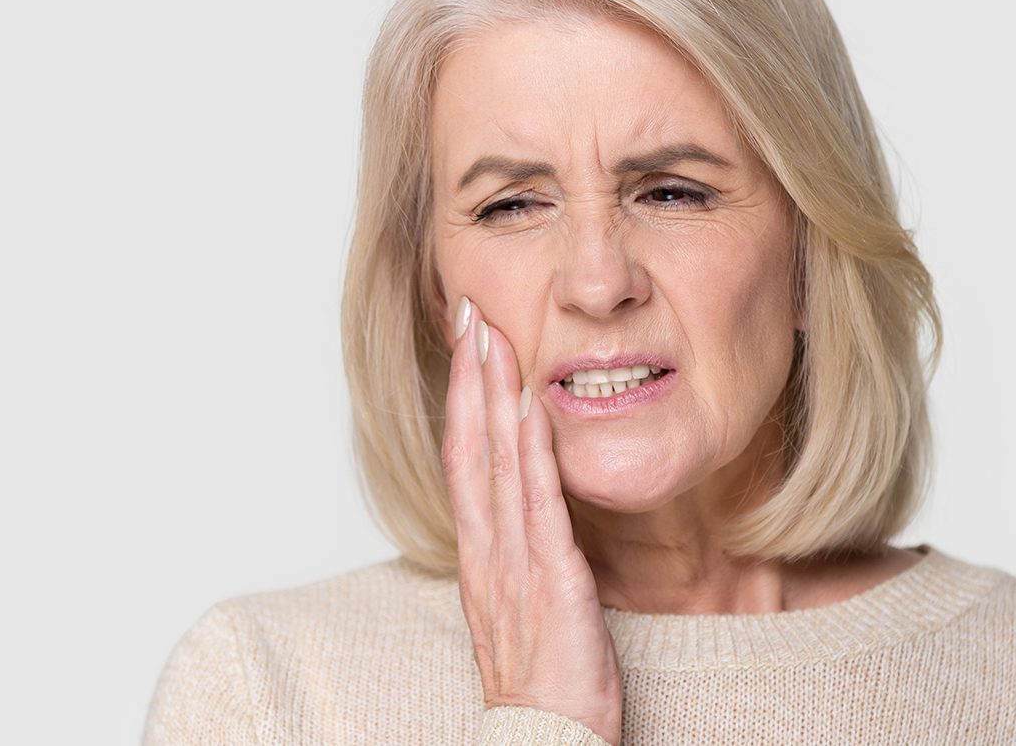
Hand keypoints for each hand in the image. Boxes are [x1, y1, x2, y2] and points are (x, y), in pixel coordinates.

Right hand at [442, 296, 622, 743]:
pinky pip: (539, 507)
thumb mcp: (520, 603)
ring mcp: (514, 564)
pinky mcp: (552, 582)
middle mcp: (487, 550)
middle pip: (470, 446)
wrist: (543, 742)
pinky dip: (532, 453)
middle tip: (468, 313)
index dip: (462, 396)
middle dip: (469, 375)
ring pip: (496, 463)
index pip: (464, 457)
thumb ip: (520, 551)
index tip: (467, 343)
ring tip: (494, 336)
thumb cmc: (540, 680)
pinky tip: (533, 408)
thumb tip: (526, 507)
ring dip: (494, 395)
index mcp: (480, 554)